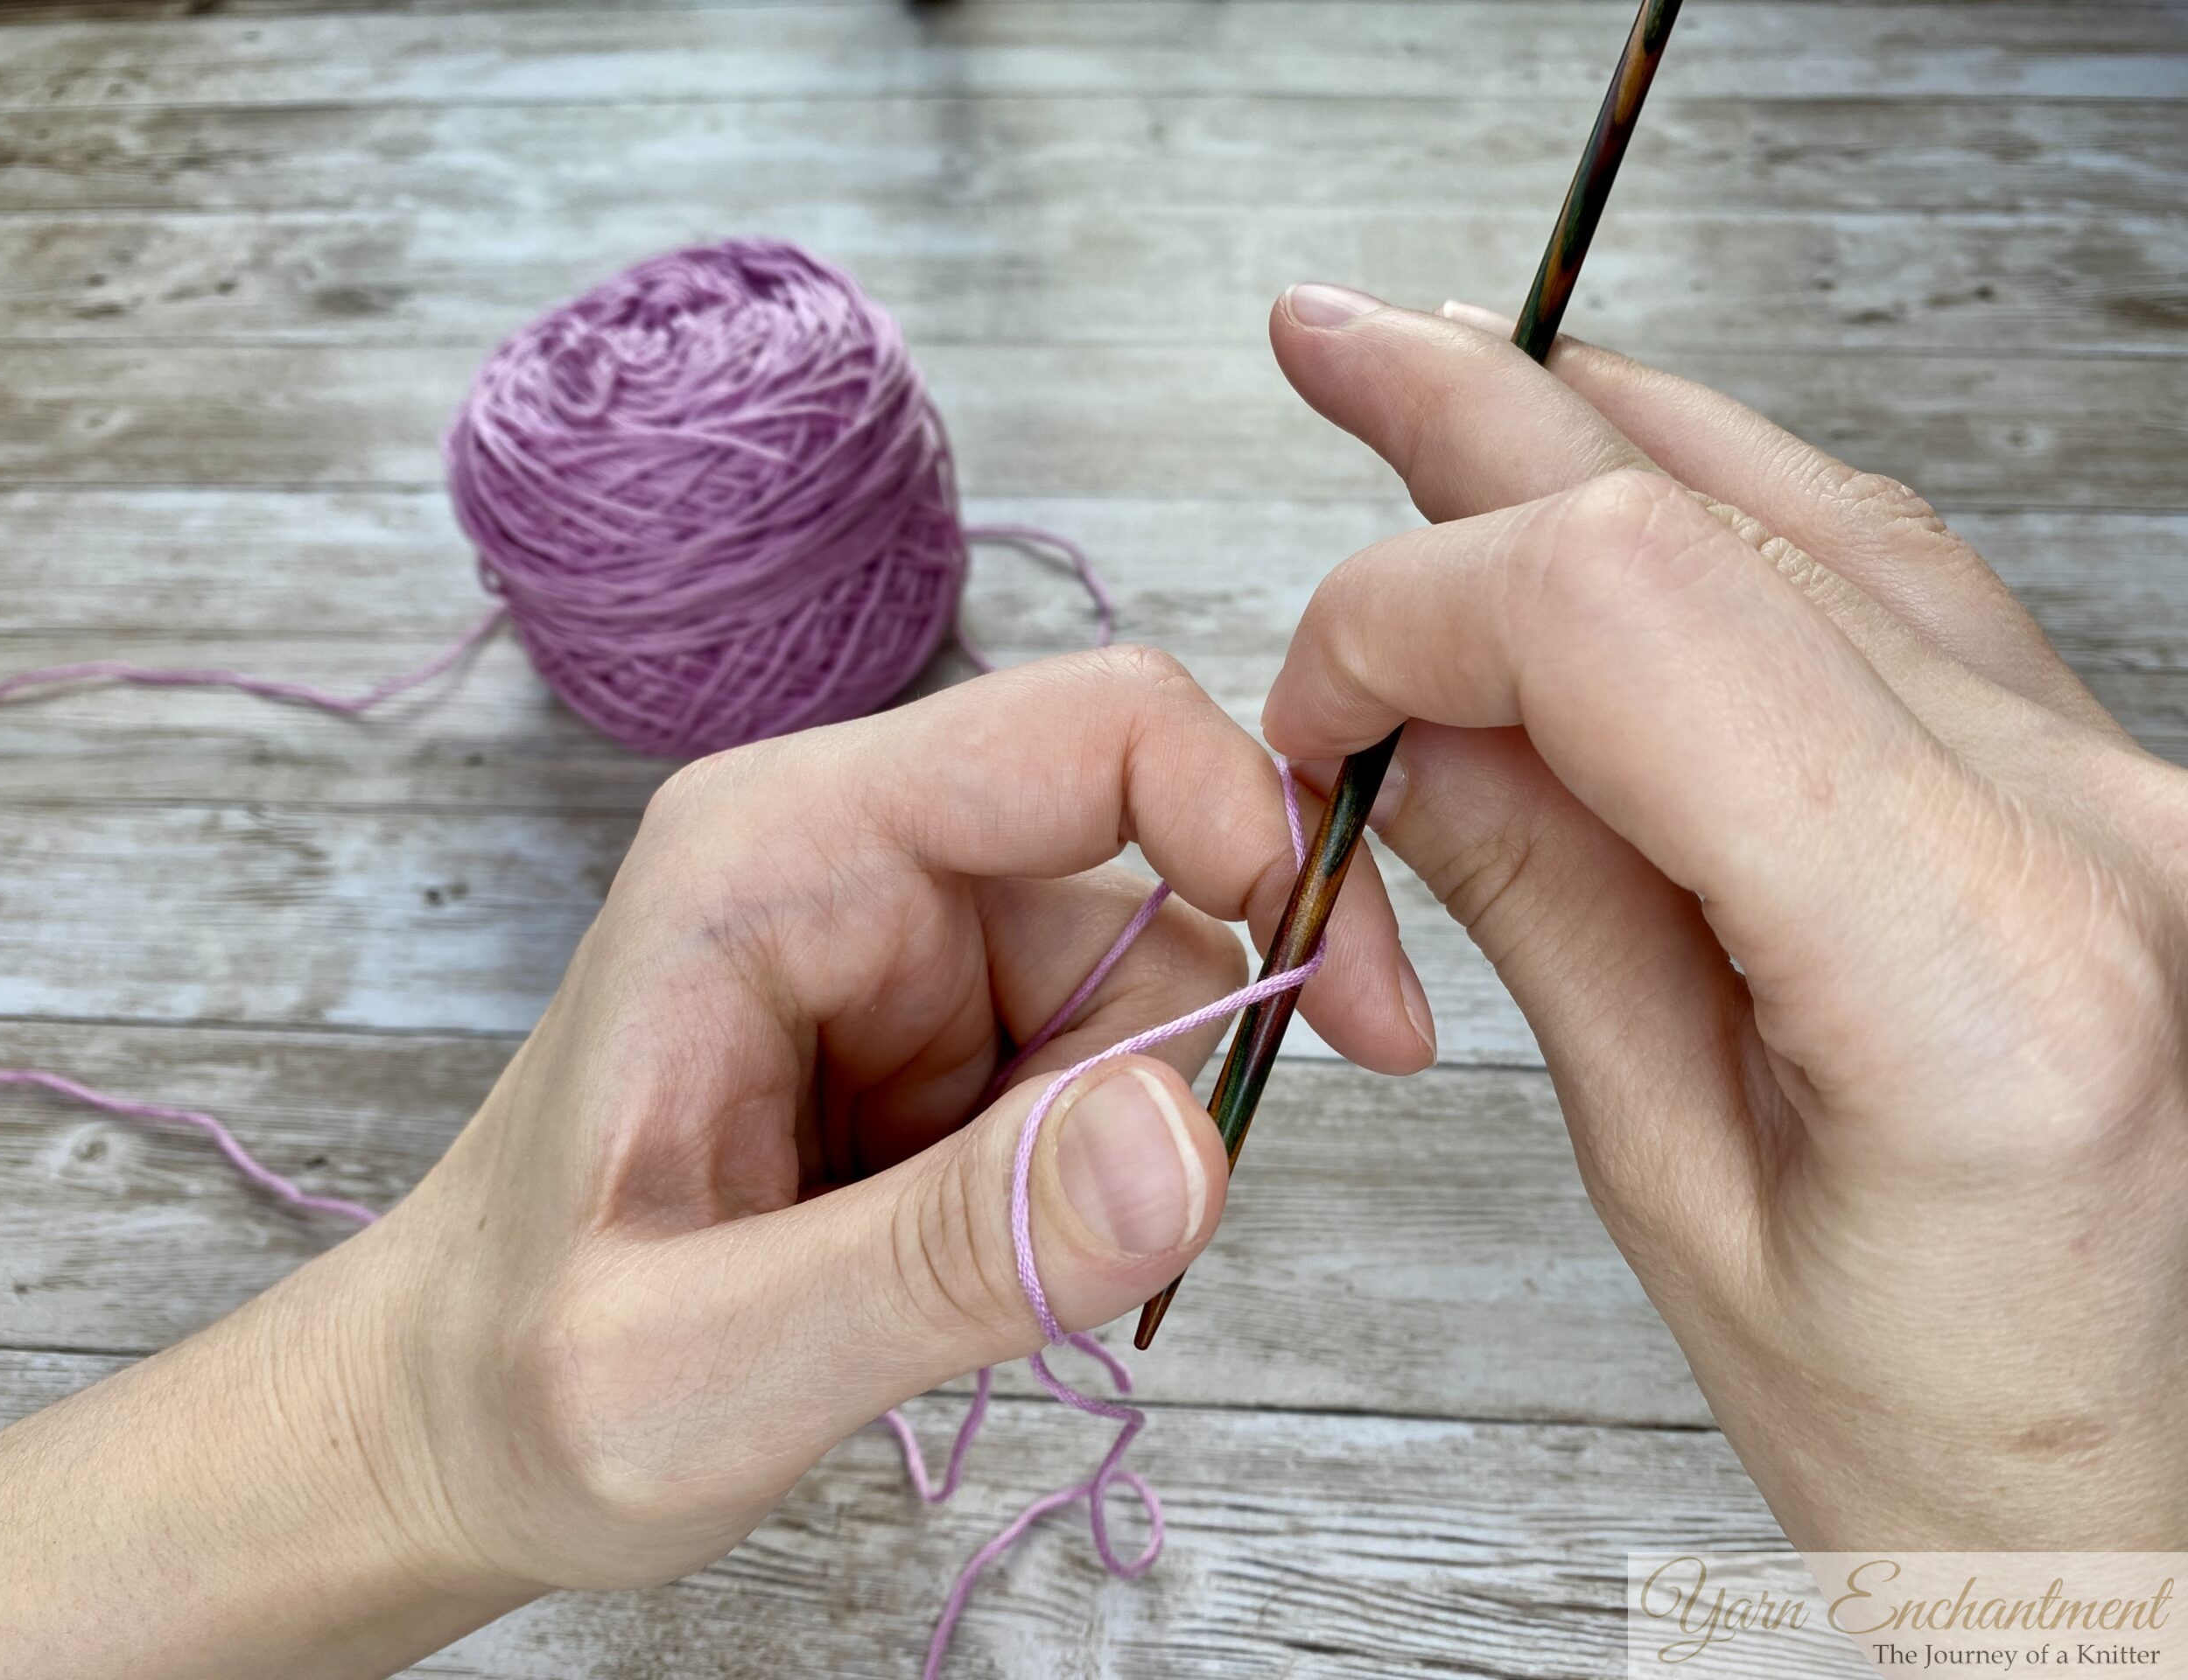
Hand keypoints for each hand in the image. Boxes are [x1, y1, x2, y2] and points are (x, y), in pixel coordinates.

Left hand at [391, 645, 1428, 1593]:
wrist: (446, 1431)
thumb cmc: (516, 1381)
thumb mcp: (705, 1358)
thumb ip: (945, 1255)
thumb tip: (1189, 1146)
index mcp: (778, 856)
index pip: (1084, 736)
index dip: (1248, 823)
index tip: (1343, 1006)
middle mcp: (854, 868)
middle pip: (1149, 889)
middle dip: (1168, 1073)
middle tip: (1084, 1251)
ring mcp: (903, 955)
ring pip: (1142, 1004)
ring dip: (1110, 1156)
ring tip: (952, 1287)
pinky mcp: (936, 1044)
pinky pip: (1099, 1079)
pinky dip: (1085, 1187)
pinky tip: (963, 1271)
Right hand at [1261, 285, 2187, 1548]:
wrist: (2139, 1488)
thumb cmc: (1938, 1432)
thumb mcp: (1671, 1190)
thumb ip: (1540, 905)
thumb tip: (1399, 726)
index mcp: (1972, 969)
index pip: (1629, 623)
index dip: (1413, 610)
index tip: (1308, 712)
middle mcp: (2084, 829)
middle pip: (1714, 523)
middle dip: (1479, 436)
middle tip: (1337, 345)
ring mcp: (2117, 783)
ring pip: (1810, 509)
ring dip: (1596, 439)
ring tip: (1448, 380)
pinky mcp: (2098, 780)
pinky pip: (1890, 577)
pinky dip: (1723, 509)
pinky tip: (1633, 469)